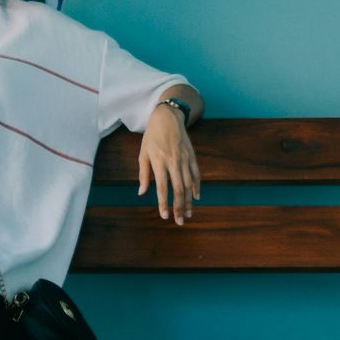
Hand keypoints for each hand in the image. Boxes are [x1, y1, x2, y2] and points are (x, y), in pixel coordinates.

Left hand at [138, 105, 200, 224]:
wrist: (168, 118)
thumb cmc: (152, 136)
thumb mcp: (143, 153)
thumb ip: (144, 174)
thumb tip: (142, 192)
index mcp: (159, 162)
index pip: (163, 188)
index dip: (164, 203)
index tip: (164, 216)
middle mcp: (174, 162)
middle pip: (178, 189)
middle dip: (179, 207)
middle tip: (180, 221)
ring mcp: (185, 159)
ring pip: (189, 184)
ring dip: (189, 201)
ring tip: (189, 213)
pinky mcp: (192, 156)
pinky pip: (196, 174)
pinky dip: (197, 187)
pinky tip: (196, 197)